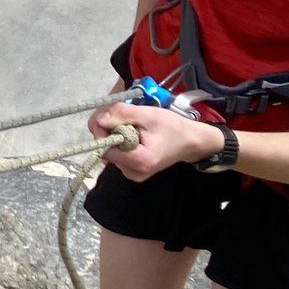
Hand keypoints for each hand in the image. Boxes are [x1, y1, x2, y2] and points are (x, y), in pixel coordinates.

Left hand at [90, 101, 225, 181]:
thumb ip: (123, 115)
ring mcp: (132, 174)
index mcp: (139, 161)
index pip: (104, 149)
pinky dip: (120, 141)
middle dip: (108, 129)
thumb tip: (98, 119)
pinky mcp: (132, 170)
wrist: (189, 141)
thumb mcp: (148, 115)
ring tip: (131, 124)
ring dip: (113, 133)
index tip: (110, 115)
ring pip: (110, 150)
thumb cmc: (172, 127)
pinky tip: (132, 133)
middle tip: (121, 115)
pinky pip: (117, 153)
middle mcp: (132, 173)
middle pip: (105, 149)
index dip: (101, 131)